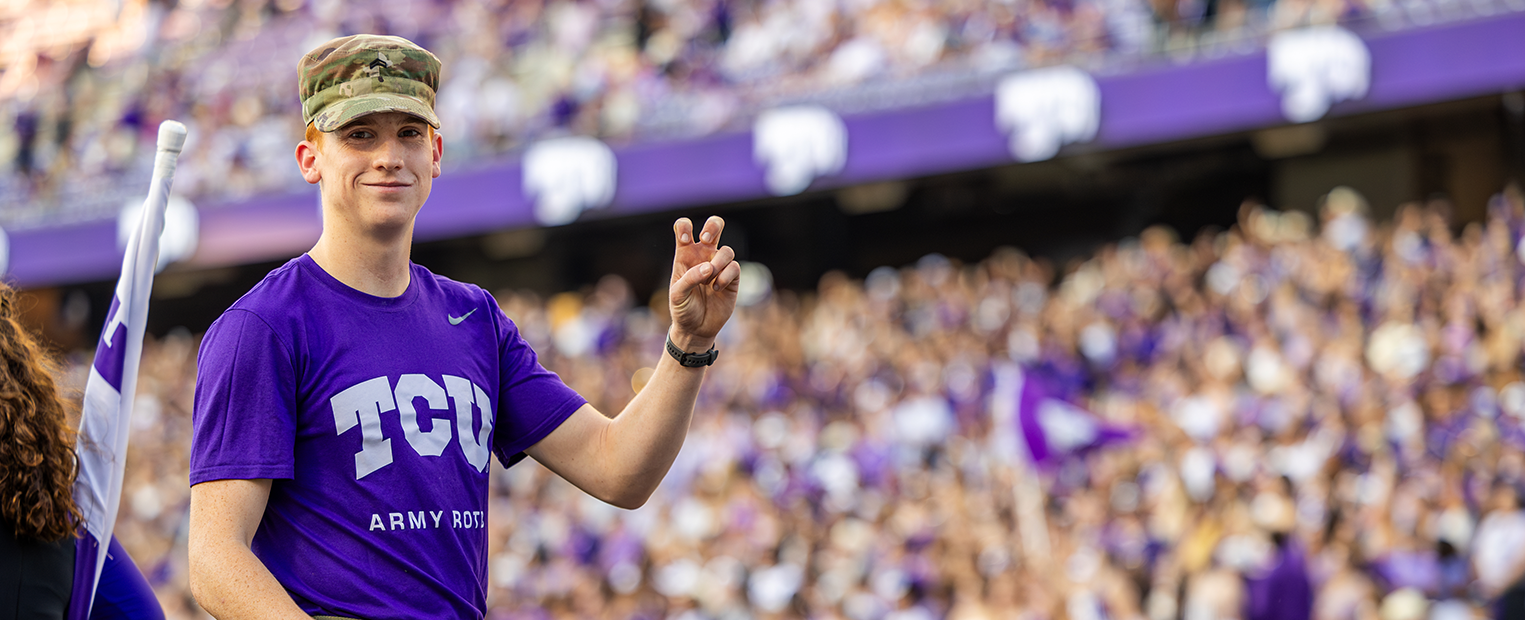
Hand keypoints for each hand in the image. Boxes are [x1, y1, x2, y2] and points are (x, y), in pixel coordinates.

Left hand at [669, 216, 738, 350]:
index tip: (685, 240)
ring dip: (718, 261)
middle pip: (713, 227)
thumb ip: (689, 278)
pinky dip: (725, 276)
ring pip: (726, 250)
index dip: (685, 227)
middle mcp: (703, 256)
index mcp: (685, 255)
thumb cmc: (682, 308)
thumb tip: (709, 267)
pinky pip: (734, 267)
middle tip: (706, 239)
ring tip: (709, 279)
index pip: (684, 228)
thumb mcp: (677, 295)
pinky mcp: (732, 279)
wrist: (696, 329)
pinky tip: (716, 288)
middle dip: (713, 225)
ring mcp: (719, 266)